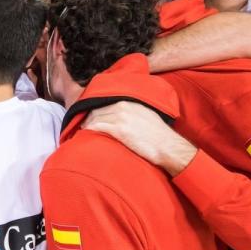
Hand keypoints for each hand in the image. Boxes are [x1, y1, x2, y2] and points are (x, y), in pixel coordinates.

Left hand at [83, 101, 197, 175]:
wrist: (168, 147)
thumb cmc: (159, 135)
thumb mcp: (147, 115)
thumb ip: (133, 112)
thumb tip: (122, 116)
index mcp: (131, 102)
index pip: (105, 103)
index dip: (95, 110)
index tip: (89, 115)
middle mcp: (124, 107)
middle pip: (97, 110)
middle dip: (88, 117)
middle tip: (82, 124)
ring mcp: (121, 118)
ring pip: (96, 118)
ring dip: (87, 124)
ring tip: (82, 130)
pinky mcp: (119, 130)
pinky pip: (98, 127)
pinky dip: (89, 130)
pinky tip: (85, 134)